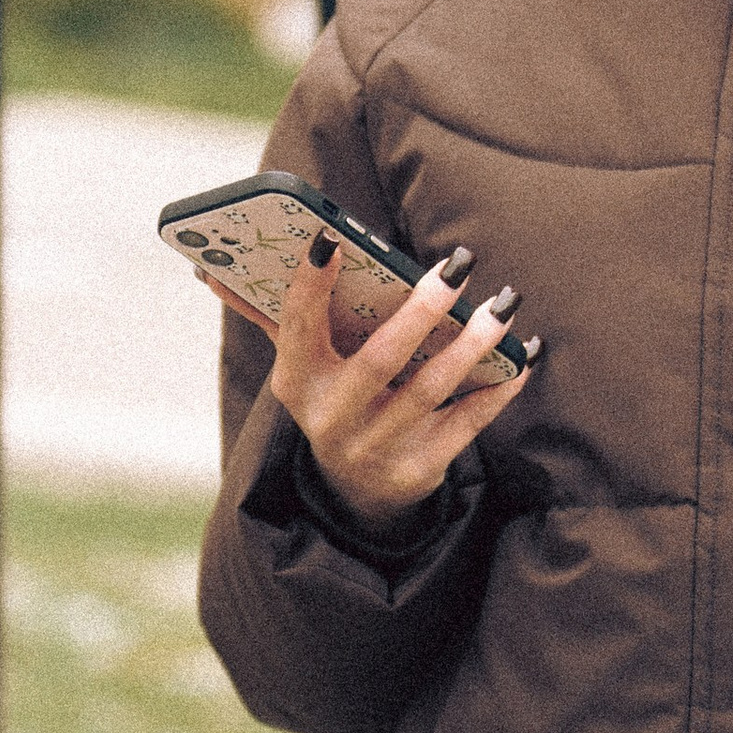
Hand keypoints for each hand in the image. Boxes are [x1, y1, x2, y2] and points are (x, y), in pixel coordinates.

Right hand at [202, 235, 535, 531]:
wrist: (358, 493)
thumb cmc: (335, 398)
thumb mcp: (300, 365)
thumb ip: (272, 314)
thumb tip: (209, 270)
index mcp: (298, 382)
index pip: (296, 329)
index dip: (310, 286)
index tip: (333, 239)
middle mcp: (331, 419)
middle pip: (378, 360)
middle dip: (419, 311)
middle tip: (457, 264)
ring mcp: (375, 448)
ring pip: (428, 390)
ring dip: (471, 346)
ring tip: (502, 304)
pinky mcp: (418, 471)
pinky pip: (466, 426)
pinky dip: (498, 389)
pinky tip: (524, 356)